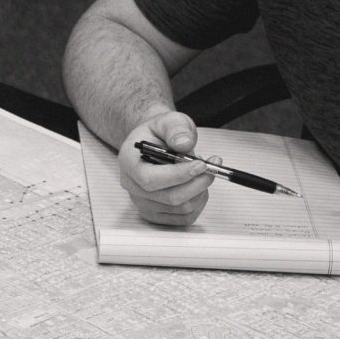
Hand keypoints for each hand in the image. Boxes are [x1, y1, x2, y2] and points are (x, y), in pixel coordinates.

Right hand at [118, 109, 212, 226]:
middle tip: (211, 167)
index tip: (201, 164)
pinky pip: (185, 218)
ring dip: (200, 190)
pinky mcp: (156, 214)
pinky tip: (196, 186)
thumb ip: (176, 129)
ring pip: (181, 208)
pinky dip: (199, 202)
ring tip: (200, 172)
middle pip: (169, 197)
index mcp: (128, 162)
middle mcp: (131, 186)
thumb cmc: (160, 134)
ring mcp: (143, 203)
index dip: (178, 175)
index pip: (150, 179)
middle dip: (197, 183)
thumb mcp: (168, 121)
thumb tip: (184, 144)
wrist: (154, 144)